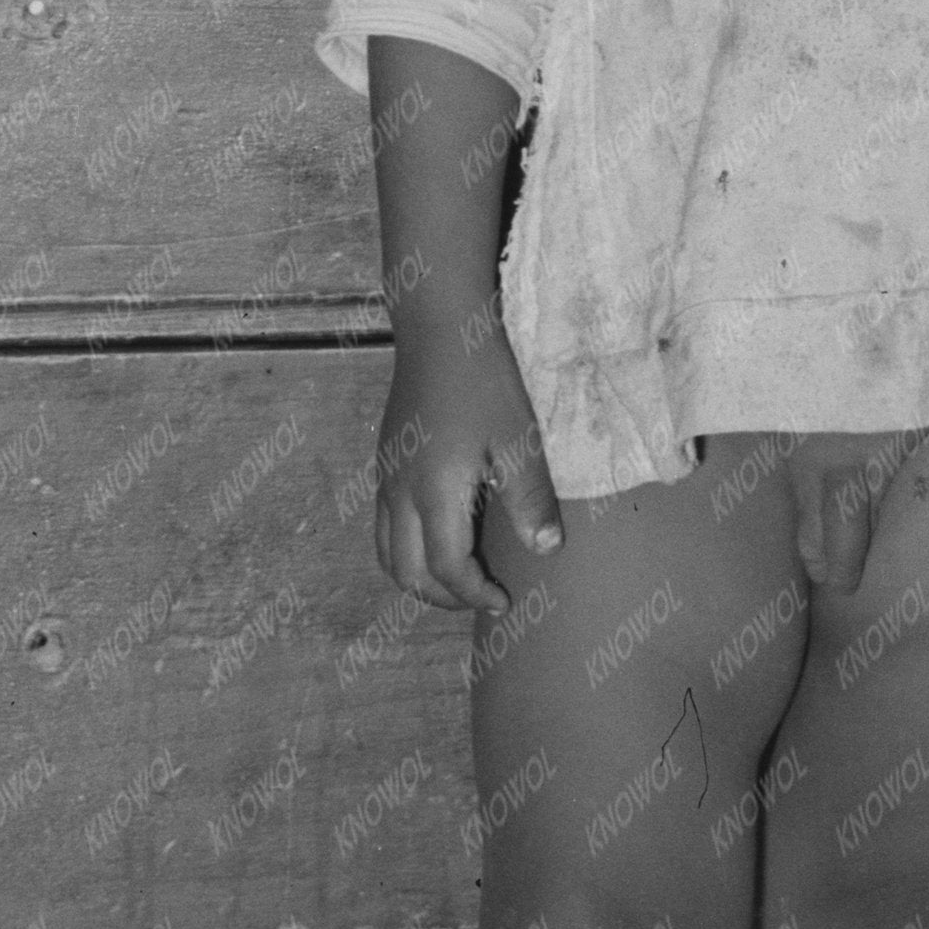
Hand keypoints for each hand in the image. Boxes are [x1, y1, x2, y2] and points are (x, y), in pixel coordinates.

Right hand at [373, 322, 565, 612]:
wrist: (439, 327)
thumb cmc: (484, 379)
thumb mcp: (518, 438)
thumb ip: (530, 498)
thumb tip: (546, 548)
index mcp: (433, 493)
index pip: (447, 569)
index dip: (474, 595)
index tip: (504, 601)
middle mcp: (399, 491)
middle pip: (407, 572)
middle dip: (444, 597)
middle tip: (481, 597)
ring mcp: (385, 475)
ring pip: (386, 552)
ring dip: (419, 578)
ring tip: (458, 578)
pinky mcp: (383, 459)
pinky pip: (382, 524)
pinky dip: (405, 549)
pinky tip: (438, 535)